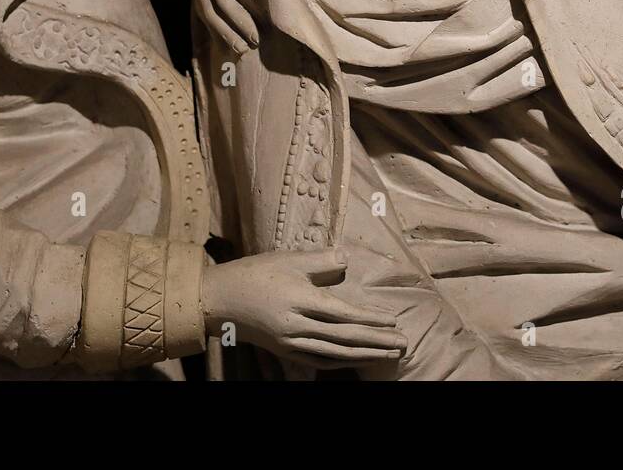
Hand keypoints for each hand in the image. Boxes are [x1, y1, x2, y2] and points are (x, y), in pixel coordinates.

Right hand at [201, 248, 406, 368]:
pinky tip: (356, 360)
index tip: (393, 321)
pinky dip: (340, 361)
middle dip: (377, 342)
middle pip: (345, 338)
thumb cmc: (254, 274)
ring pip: (335, 353)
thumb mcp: (288, 260)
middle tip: (404, 344)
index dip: (370, 319)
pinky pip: (318, 359)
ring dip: (365, 354)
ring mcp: (291, 342)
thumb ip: (320, 261)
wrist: (219, 300)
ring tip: (389, 354)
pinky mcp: (285, 350)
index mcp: (300, 301)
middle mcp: (298, 327)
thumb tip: (347, 261)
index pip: (344, 314)